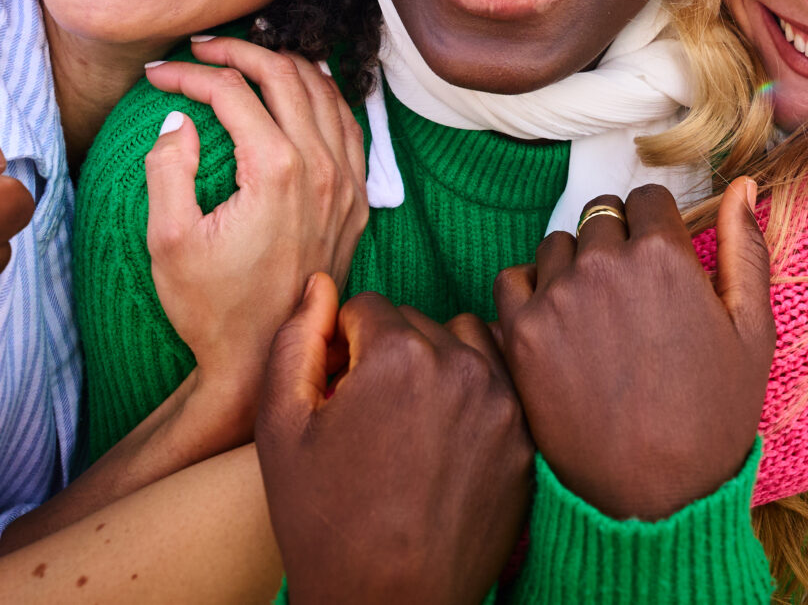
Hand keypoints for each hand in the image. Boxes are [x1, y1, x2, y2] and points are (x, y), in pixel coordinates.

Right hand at [143, 38, 368, 418]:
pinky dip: (323, 97)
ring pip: (325, 92)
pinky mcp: (358, 202)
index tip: (156, 77)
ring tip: (244, 61)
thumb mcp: (168, 239)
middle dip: (237, 52)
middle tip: (199, 50)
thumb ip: (168, 168)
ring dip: (283, 65)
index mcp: (275, 171)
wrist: (260, 363)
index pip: (233, 91)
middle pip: (284, 75)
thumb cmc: (210, 307)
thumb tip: (179, 119)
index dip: (189, 75)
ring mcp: (348, 184)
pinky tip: (300, 95)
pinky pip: (350, 126)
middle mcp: (322, 169)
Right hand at [257, 276, 531, 604]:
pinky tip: (445, 440)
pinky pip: (499, 387)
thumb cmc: (325, 522)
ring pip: (464, 344)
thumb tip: (320, 286)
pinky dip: (473, 397)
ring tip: (408, 421)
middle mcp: (460, 366)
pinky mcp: (526, 441)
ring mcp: (502, 404)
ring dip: (436, 364)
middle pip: (415, 324)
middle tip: (367, 417)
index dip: (342, 346)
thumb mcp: (281, 427)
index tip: (335, 390)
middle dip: (387, 355)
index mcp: (398, 354)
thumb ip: (296, 340)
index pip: (367, 307)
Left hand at [494, 179, 772, 520]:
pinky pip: (512, 280)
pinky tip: (555, 325)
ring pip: (556, 245)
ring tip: (594, 317)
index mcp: (664, 255)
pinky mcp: (520, 333)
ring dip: (573, 266)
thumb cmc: (713, 418)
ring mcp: (557, 297)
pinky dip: (530, 292)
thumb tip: (742, 185)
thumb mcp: (752, 333)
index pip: (647, 199)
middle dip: (616, 245)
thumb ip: (746, 249)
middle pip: (600, 217)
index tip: (660, 265)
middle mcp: (605, 263)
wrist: (653, 498)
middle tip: (630, 300)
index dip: (656, 230)